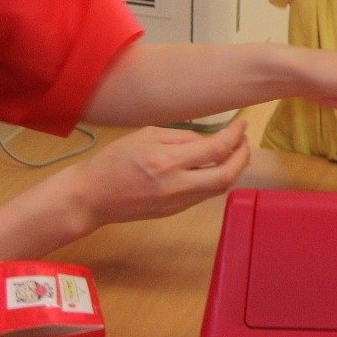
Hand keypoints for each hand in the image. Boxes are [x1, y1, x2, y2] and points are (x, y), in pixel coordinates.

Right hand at [69, 119, 249, 229]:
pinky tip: (215, 167)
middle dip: (243, 157)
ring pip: (219, 188)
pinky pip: (204, 194)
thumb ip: (180, 137)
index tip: (242, 124)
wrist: (91, 197)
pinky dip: (217, 179)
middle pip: (226, 176)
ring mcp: (177, 202)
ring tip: (235, 152)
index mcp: (167, 162)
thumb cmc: (113, 161)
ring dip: (233, 170)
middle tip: (244, 141)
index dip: (235, 136)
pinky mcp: (175, 211)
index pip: (216, 149)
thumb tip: (207, 141)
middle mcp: (177, 185)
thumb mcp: (146, 136)